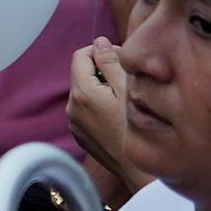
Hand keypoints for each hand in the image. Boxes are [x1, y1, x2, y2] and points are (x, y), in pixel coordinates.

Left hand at [66, 39, 130, 172]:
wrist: (139, 168)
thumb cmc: (139, 127)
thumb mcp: (129, 88)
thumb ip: (112, 61)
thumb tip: (99, 42)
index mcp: (81, 92)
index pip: (80, 56)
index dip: (99, 52)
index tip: (119, 59)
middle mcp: (71, 107)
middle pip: (81, 74)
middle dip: (100, 70)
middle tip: (126, 78)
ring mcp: (74, 123)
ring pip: (84, 92)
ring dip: (99, 88)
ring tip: (124, 98)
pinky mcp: (80, 135)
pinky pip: (85, 110)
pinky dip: (98, 105)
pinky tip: (118, 115)